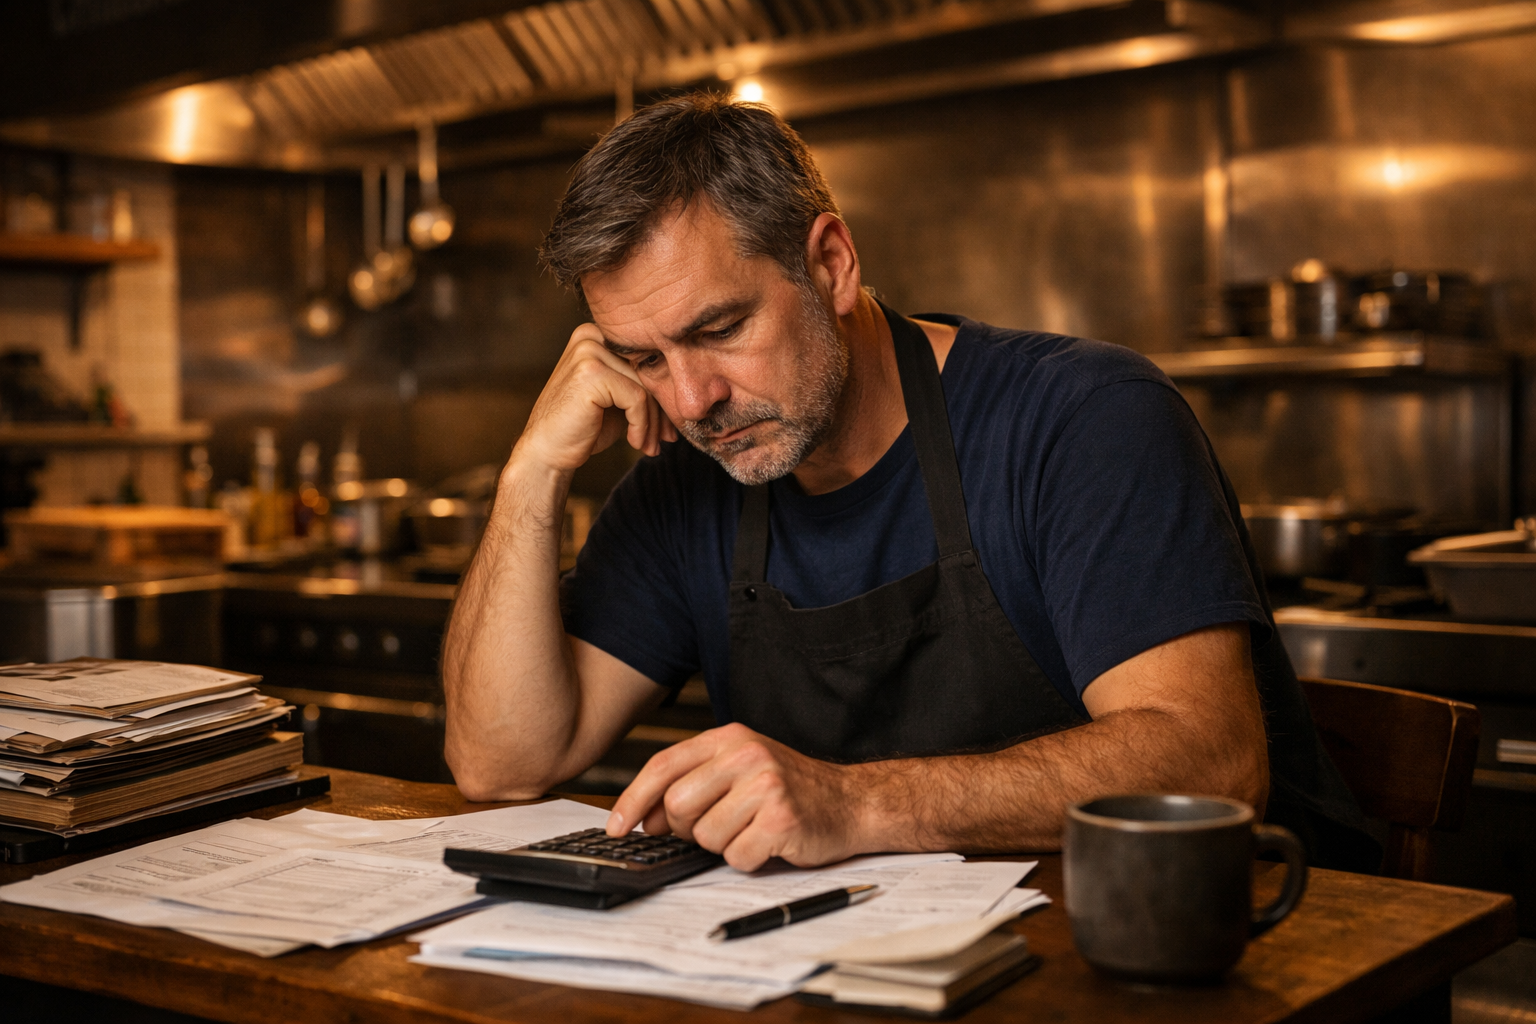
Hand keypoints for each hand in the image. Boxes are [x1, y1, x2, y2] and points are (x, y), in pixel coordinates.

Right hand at [513, 323, 677, 474]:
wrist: (548, 453)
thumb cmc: (584, 427)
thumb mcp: (618, 399)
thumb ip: (642, 384)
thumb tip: (687, 389)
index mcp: (597, 334)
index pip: (646, 360)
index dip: (662, 394)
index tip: (669, 426)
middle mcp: (591, 336)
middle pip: (648, 372)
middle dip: (662, 411)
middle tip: (667, 439)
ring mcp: (588, 351)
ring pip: (646, 386)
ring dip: (654, 423)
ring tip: (650, 446)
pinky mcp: (591, 372)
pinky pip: (637, 399)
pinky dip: (642, 425)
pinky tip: (635, 443)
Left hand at [606, 723, 864, 870]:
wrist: (851, 802)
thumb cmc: (790, 788)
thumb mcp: (740, 768)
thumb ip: (694, 783)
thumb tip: (645, 818)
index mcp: (730, 738)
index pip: (664, 766)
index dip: (633, 799)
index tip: (616, 826)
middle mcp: (746, 755)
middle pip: (678, 805)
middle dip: (687, 827)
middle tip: (718, 825)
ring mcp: (766, 786)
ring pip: (705, 836)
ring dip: (723, 844)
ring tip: (751, 829)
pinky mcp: (782, 819)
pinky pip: (737, 857)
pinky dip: (749, 859)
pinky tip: (769, 842)